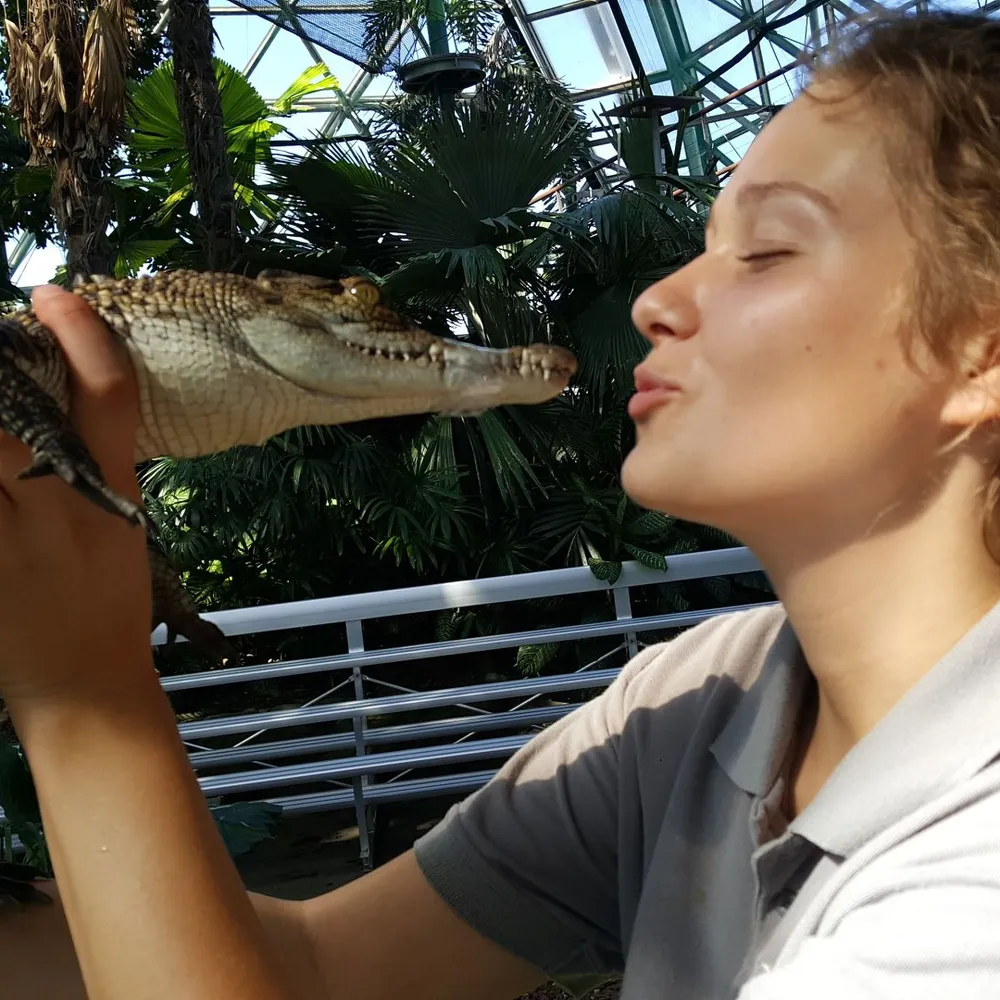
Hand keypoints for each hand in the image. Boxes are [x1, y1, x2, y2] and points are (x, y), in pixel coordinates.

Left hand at [0, 284, 151, 707]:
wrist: (82, 684)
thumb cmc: (106, 595)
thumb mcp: (120, 513)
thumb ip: (94, 437)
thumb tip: (55, 358)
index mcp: (104, 497)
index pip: (103, 398)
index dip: (81, 337)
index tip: (51, 297)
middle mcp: (52, 512)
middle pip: (14, 415)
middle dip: (1, 371)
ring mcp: (4, 545)